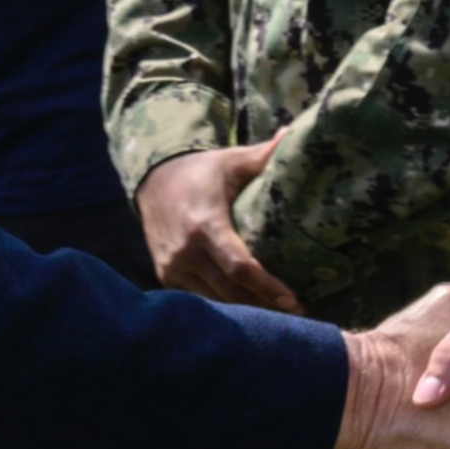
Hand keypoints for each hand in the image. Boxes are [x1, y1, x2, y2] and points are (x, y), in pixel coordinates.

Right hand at [138, 137, 298, 311]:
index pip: (240, 266)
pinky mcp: (166, 275)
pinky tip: (249, 308)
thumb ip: (262, 155)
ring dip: (247, 309)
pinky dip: (224, 304)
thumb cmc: (202, 171)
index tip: (294, 298)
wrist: (153, 181)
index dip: (267, 286)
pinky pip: (200, 297)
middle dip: (264, 304)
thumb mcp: (230, 161)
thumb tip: (293, 134)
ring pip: (216, 299)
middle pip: (231, 290)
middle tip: (296, 312)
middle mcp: (186, 251)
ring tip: (279, 314)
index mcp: (206, 224)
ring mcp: (174, 266)